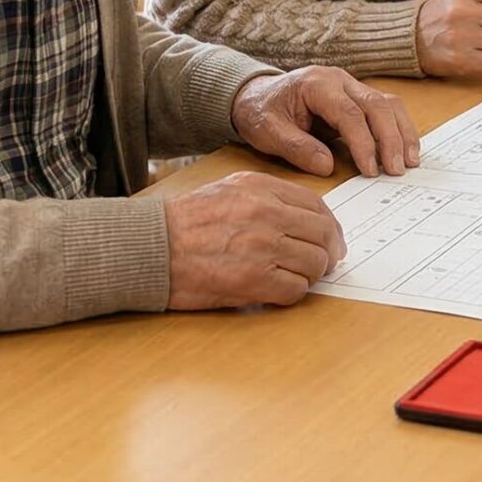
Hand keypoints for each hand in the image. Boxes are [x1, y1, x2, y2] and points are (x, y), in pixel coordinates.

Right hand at [158, 171, 347, 308]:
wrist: (151, 248)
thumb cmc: (184, 222)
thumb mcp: (228, 190)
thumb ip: (267, 197)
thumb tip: (304, 218)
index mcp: (261, 188)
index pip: (317, 205)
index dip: (329, 227)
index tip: (330, 239)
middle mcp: (267, 213)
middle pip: (323, 235)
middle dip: (328, 253)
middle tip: (324, 264)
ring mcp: (263, 247)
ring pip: (315, 264)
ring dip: (310, 275)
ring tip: (294, 277)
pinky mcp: (254, 280)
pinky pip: (296, 290)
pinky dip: (292, 293)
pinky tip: (276, 290)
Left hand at [232, 67, 419, 175]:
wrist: (257, 96)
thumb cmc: (261, 112)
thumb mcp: (267, 131)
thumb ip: (296, 147)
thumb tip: (327, 166)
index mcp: (316, 84)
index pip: (349, 113)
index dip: (363, 142)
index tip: (370, 169)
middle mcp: (339, 80)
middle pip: (377, 105)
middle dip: (390, 139)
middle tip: (396, 169)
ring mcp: (351, 85)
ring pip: (388, 103)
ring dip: (402, 132)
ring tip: (409, 161)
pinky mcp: (357, 96)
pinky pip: (386, 108)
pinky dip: (398, 128)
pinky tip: (405, 149)